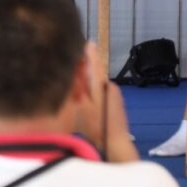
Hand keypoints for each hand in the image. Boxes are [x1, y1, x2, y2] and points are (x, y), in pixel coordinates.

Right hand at [74, 43, 137, 161]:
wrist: (116, 144)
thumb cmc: (97, 126)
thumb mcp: (81, 105)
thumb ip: (78, 86)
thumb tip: (75, 68)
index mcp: (101, 85)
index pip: (95, 64)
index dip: (90, 53)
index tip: (86, 42)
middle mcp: (109, 86)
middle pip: (94, 74)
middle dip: (83, 72)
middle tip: (70, 69)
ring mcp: (114, 94)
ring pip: (96, 84)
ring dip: (87, 84)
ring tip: (74, 89)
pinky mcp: (116, 102)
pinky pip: (101, 92)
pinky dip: (92, 93)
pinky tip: (85, 102)